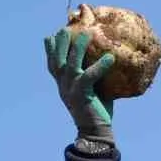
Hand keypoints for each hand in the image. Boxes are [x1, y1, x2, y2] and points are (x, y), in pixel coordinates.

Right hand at [45, 28, 115, 143]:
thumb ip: (93, 76)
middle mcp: (63, 86)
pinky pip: (89, 76)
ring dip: (77, 47)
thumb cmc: (96, 111)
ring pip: (71, 64)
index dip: (51, 50)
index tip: (51, 35)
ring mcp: (70, 90)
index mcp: (63, 86)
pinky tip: (110, 57)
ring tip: (86, 33)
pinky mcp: (81, 95)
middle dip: (60, 43)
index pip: (53, 65)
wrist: (94, 132)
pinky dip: (99, 66)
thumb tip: (107, 59)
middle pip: (57, 61)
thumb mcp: (92, 90)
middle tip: (64, 28)